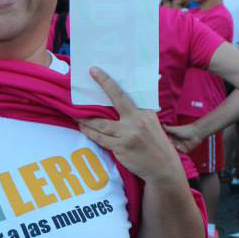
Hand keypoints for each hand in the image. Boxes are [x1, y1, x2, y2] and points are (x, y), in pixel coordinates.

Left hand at [77, 67, 182, 184]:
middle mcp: (136, 121)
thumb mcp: (152, 121)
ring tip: (75, 116)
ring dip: (86, 120)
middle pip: (113, 103)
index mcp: (144, 111)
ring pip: (101, 125)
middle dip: (95, 95)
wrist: (163, 167)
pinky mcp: (120, 149)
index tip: (94, 70)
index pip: (124, 93)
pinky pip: (100, 139)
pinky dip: (90, 133)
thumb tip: (149, 80)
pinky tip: (83, 129)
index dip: (107, 81)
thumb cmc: (156, 142)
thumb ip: (143, 105)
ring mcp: (128, 136)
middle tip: (80, 86)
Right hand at [163, 122, 202, 153]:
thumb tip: (161, 124)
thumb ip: (167, 129)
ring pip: (174, 150)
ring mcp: (180, 147)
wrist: (196, 133)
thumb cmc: (185, 130)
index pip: (166, 141)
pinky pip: (180, 152)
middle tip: (166, 144)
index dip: (164, 141)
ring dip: (173, 148)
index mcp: (172, 138)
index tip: (161, 141)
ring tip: (172, 144)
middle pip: (170, 146)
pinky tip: (178, 146)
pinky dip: (179, 149)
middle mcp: (175, 143)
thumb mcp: (174, 129)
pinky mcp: (185, 151)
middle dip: (168, 145)